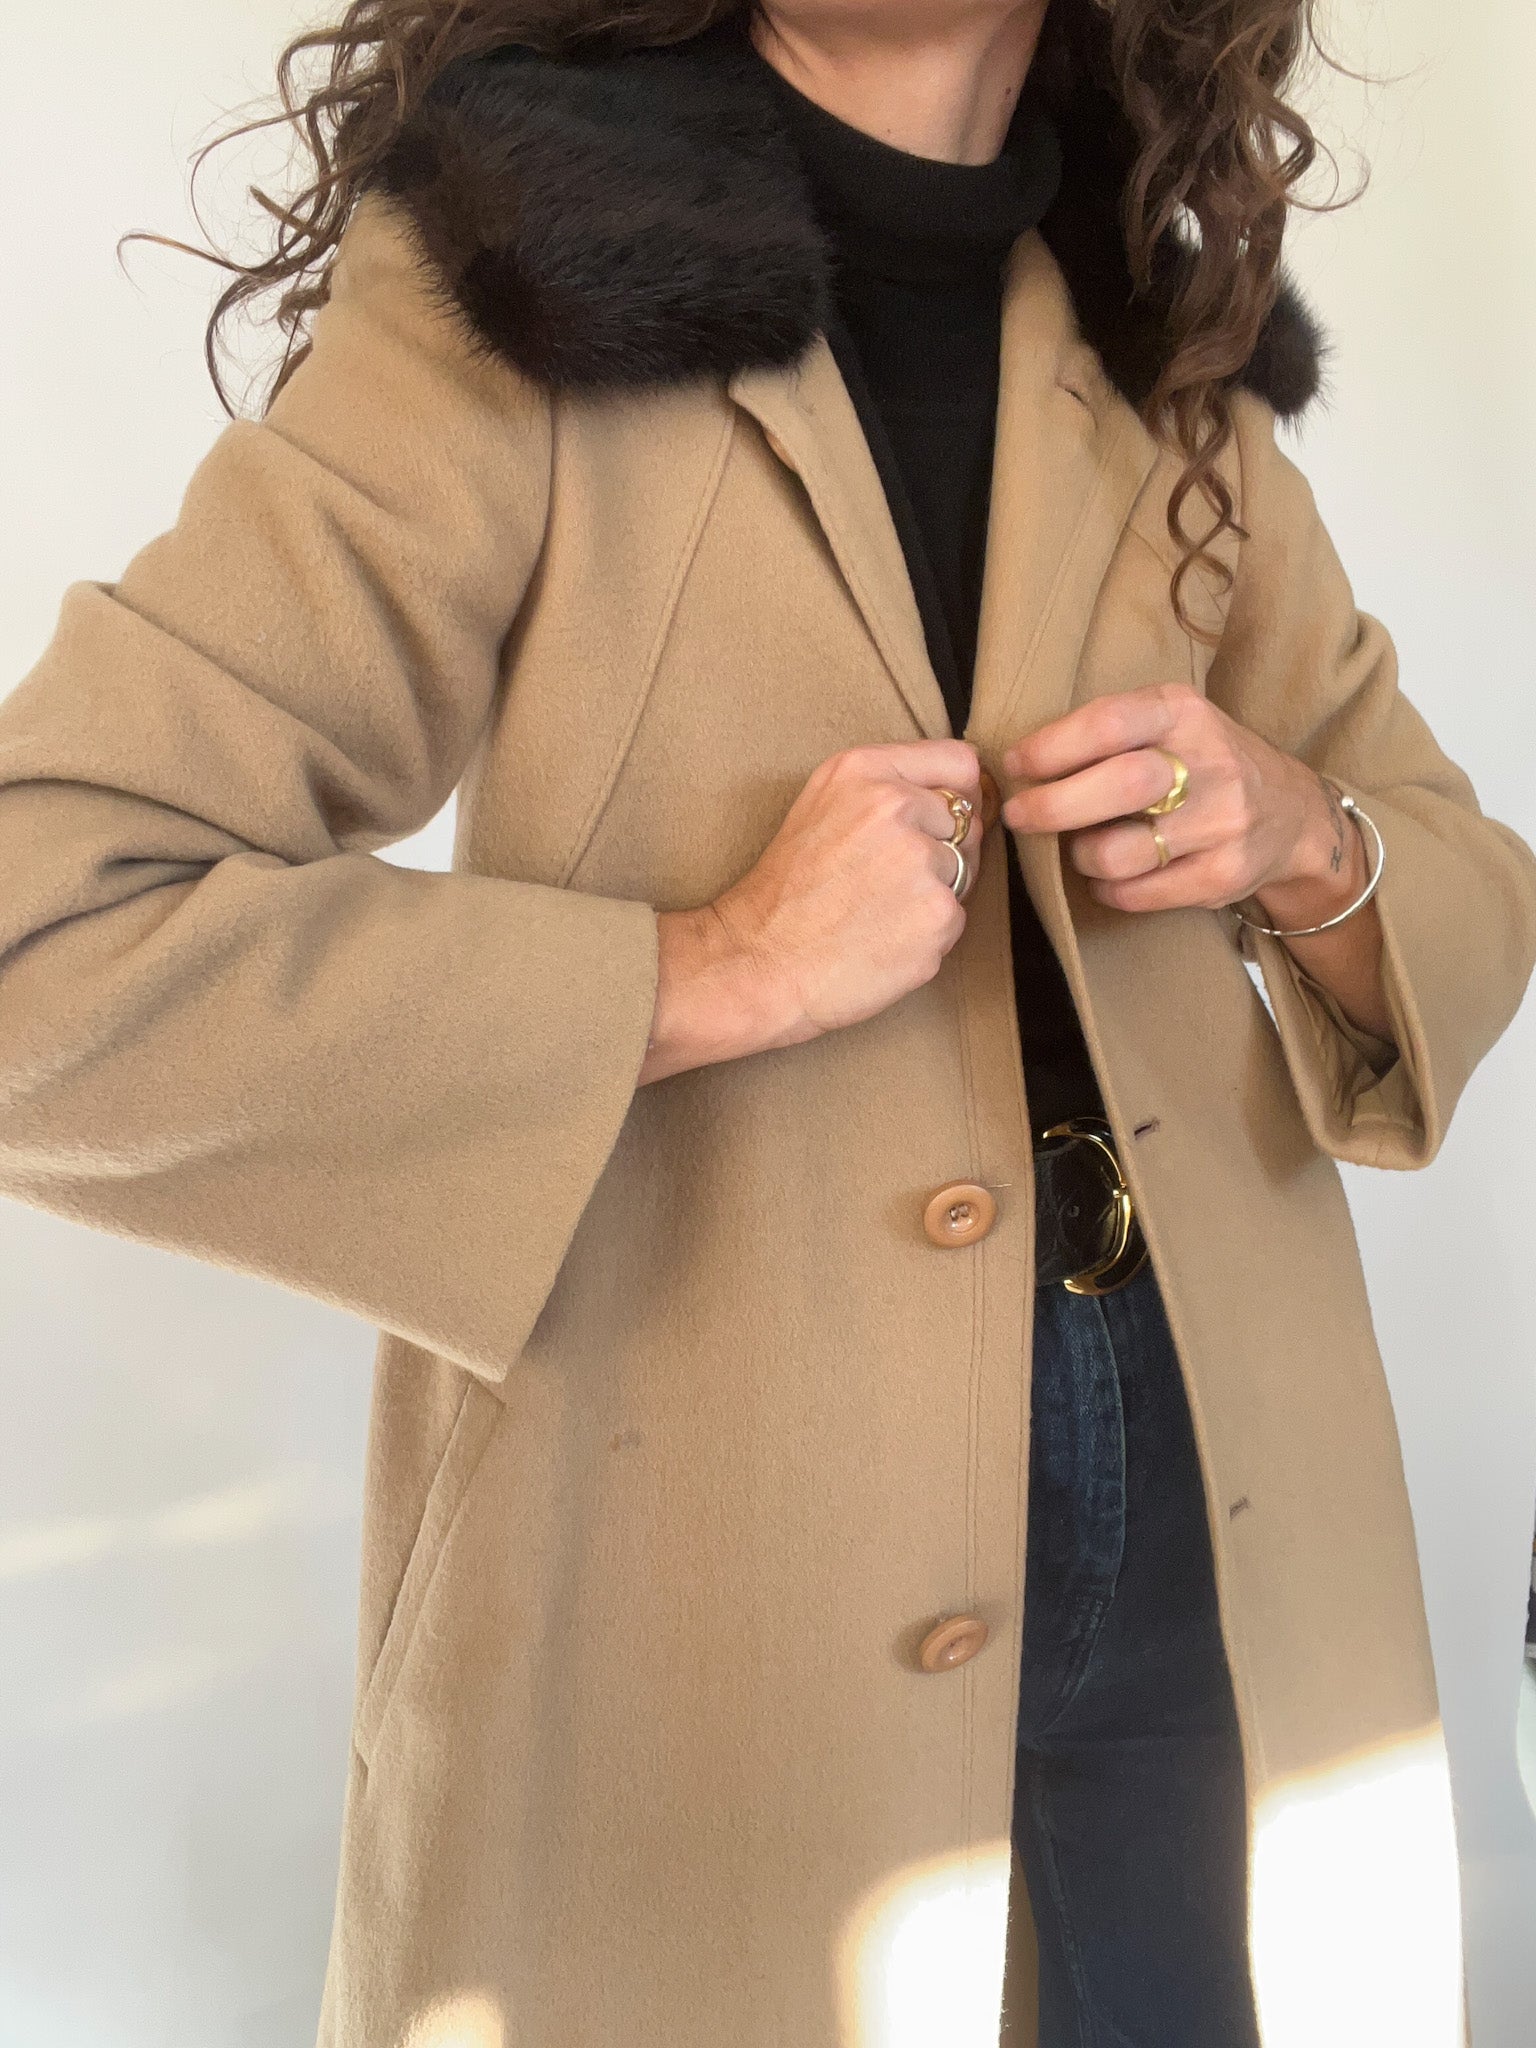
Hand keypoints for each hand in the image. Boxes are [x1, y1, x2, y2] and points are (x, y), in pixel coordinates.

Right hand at [639, 740, 983, 1083]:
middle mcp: (895, 806)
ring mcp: (920, 862)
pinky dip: (929, 934)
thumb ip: (885, 786)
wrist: (756, 963)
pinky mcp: (937, 915)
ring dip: (935, 893)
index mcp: (864, 771)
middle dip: (944, 848)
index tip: (936, 822)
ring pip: (964, 870)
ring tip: (880, 912)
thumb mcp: (820, 806)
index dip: (956, 795)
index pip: (959, 762)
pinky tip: (884, 940)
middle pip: (968, 819)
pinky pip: (957, 917)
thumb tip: (960, 792)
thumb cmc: (786, 892)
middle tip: (888, 882)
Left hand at [1000, 682, 1361, 918]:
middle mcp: (1210, 763)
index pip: (1108, 723)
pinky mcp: (1223, 876)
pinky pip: (1135, 894)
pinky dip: (1107, 888)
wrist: (1291, 814)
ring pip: (1117, 852)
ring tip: (1080, 847)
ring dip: (1079, 855)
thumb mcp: (1169, 724)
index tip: (1016, 766)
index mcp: (1183, 713)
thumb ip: (1108, 734)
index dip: (1051, 747)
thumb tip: (1019, 764)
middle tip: (1020, 816)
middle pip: (1115, 787)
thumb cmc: (1203, 762)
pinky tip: (1111, 875)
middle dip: (1051, 807)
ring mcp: (1222, 823)